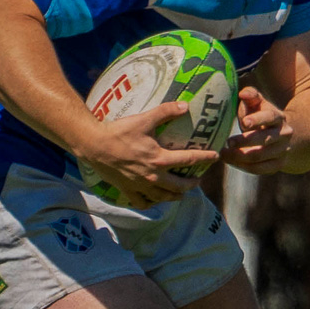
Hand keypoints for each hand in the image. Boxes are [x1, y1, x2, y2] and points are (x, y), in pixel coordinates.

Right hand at [77, 101, 218, 206]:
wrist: (94, 145)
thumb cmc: (119, 132)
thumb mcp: (144, 119)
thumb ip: (166, 112)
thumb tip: (185, 105)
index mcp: (159, 159)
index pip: (189, 160)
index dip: (205, 158)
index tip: (215, 157)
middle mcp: (152, 176)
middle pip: (179, 186)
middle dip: (191, 184)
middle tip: (197, 180)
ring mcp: (140, 186)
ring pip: (163, 197)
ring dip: (175, 196)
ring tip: (180, 194)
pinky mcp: (127, 190)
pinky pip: (143, 203)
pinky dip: (151, 203)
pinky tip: (154, 199)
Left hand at [221, 87, 295, 175]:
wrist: (280, 135)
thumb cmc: (261, 115)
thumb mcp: (257, 103)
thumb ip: (250, 94)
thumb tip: (242, 94)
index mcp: (278, 117)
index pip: (270, 117)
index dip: (258, 120)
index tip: (244, 122)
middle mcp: (284, 134)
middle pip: (264, 140)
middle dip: (244, 142)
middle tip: (227, 142)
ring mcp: (282, 151)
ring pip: (259, 157)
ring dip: (239, 156)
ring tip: (223, 153)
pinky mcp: (278, 164)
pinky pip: (259, 169)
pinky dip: (243, 166)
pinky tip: (231, 161)